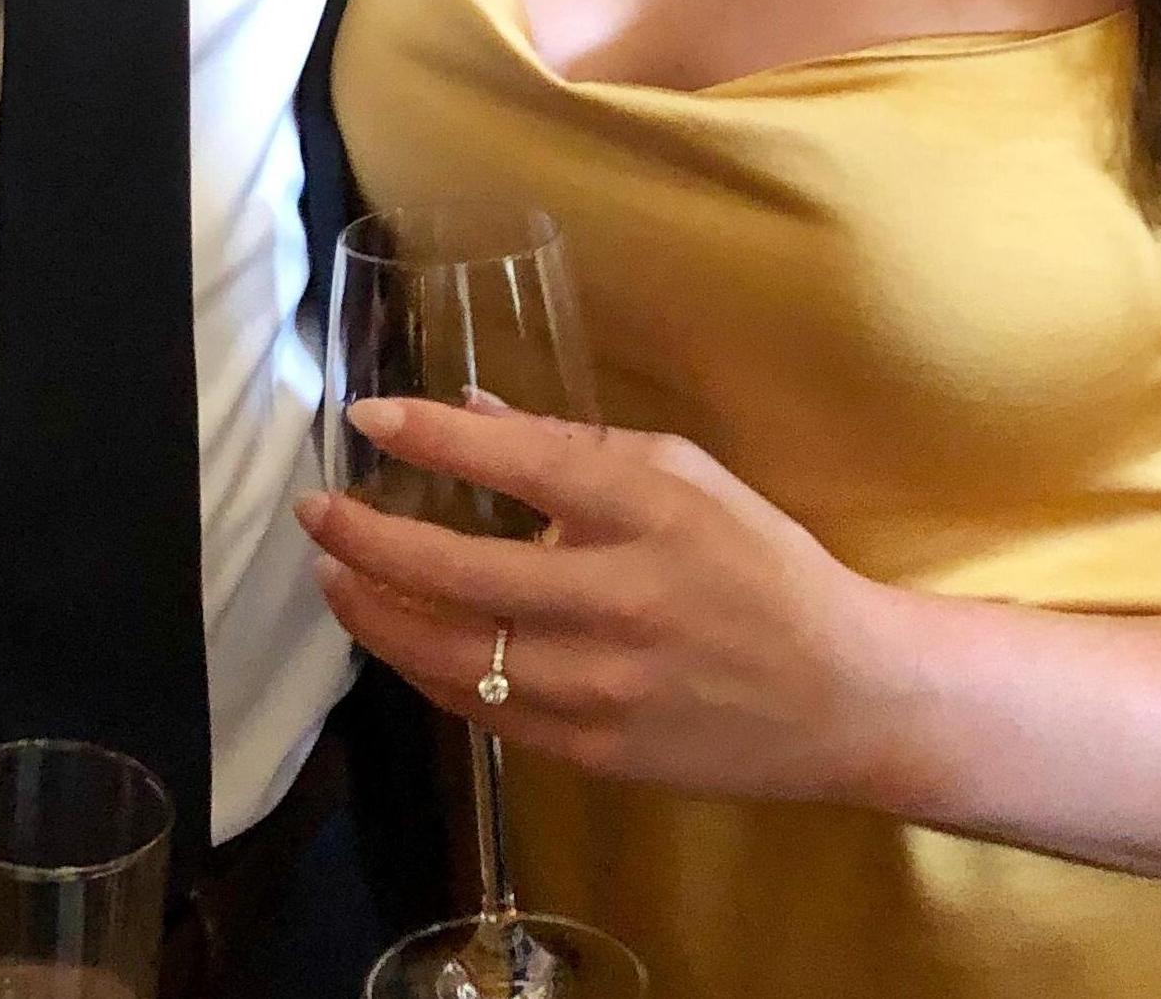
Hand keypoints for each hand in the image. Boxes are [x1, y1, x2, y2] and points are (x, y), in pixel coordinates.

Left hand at [294, 396, 915, 809]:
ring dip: (376, 614)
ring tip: (335, 577)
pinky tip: (400, 637)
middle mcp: (616, 598)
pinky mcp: (593, 751)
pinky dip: (428, 670)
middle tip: (317, 510)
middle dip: (367, 539)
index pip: (517, 460)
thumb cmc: (760, 563)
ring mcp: (601, 685)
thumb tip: (470, 409)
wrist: (843, 695)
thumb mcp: (683, 473)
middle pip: (457, 571)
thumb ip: (572, 445)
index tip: (368, 416)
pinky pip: (483, 711)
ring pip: (451, 656)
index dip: (431, 435)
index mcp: (645, 510)